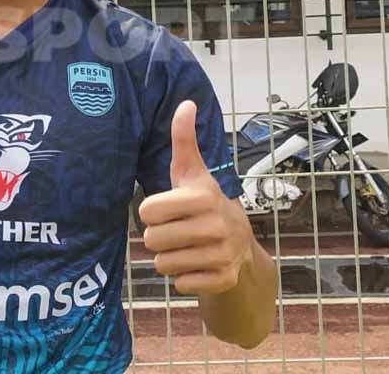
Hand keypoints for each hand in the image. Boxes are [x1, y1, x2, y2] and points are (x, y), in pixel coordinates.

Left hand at [138, 100, 252, 295]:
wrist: (240, 243)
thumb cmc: (204, 202)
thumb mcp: (192, 172)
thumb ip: (184, 140)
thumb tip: (186, 103)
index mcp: (203, 197)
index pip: (148, 211)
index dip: (152, 211)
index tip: (167, 208)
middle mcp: (215, 226)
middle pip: (152, 240)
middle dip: (158, 237)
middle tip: (176, 230)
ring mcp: (221, 254)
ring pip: (163, 264)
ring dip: (169, 258)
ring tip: (186, 246)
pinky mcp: (222, 279)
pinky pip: (180, 284)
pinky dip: (184, 277)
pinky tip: (197, 264)